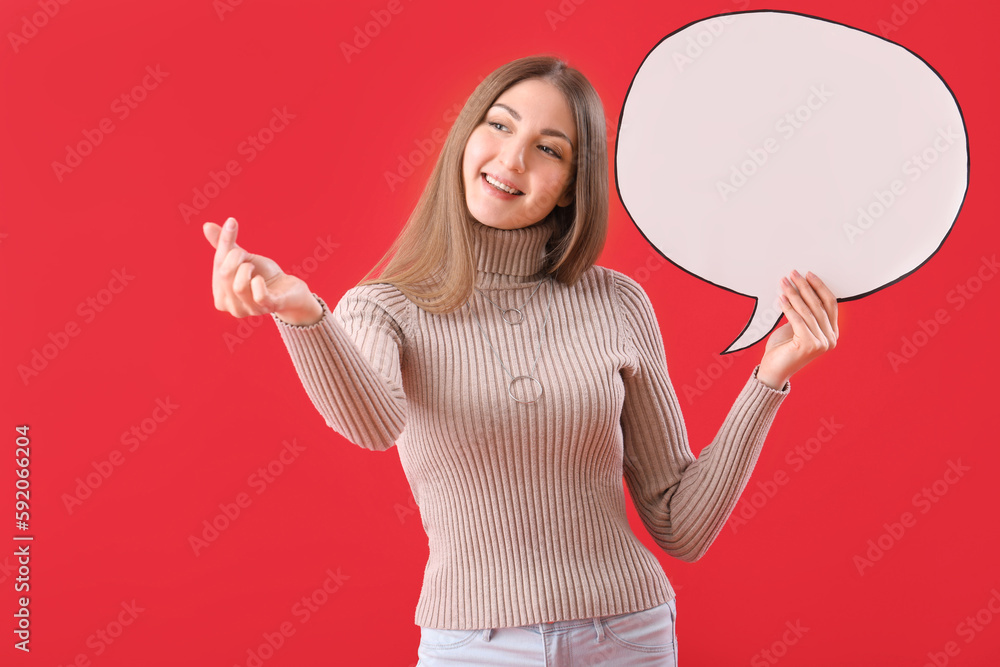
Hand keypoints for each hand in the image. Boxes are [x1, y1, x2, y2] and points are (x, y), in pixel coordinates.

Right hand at [203, 217, 322, 324]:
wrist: (289, 288)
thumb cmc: (262, 274)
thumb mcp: (242, 257)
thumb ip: (224, 244)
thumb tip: (206, 225)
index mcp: (221, 298)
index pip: (218, 267)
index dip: (225, 245)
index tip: (233, 223)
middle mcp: (233, 308)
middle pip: (225, 275)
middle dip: (236, 257)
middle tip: (246, 255)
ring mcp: (251, 310)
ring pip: (238, 286)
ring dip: (246, 269)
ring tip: (252, 267)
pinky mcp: (269, 307)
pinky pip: (259, 296)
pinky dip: (259, 282)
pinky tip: (261, 279)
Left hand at [757, 270, 838, 389]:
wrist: (774, 370)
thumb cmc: (784, 348)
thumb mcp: (798, 327)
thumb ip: (805, 313)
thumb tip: (801, 289)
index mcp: (832, 333)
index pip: (830, 304)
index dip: (819, 287)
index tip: (808, 274)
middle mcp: (830, 339)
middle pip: (818, 305)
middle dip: (805, 286)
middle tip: (793, 273)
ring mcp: (822, 343)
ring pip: (807, 311)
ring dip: (794, 293)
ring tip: (784, 282)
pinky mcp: (809, 344)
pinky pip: (797, 319)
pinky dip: (788, 307)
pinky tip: (780, 297)